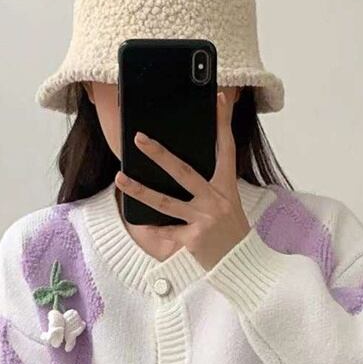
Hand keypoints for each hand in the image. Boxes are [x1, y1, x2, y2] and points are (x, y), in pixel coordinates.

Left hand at [114, 90, 249, 269]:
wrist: (242, 264)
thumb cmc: (231, 231)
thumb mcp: (228, 202)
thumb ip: (210, 184)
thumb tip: (179, 166)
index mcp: (226, 186)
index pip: (226, 148)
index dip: (223, 123)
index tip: (218, 99)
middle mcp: (215, 200)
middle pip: (184, 172)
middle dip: (160, 154)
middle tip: (140, 138)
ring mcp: (204, 219)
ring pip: (165, 202)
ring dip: (140, 189)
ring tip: (120, 178)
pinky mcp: (193, 239)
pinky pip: (165, 230)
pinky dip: (151, 227)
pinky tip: (135, 220)